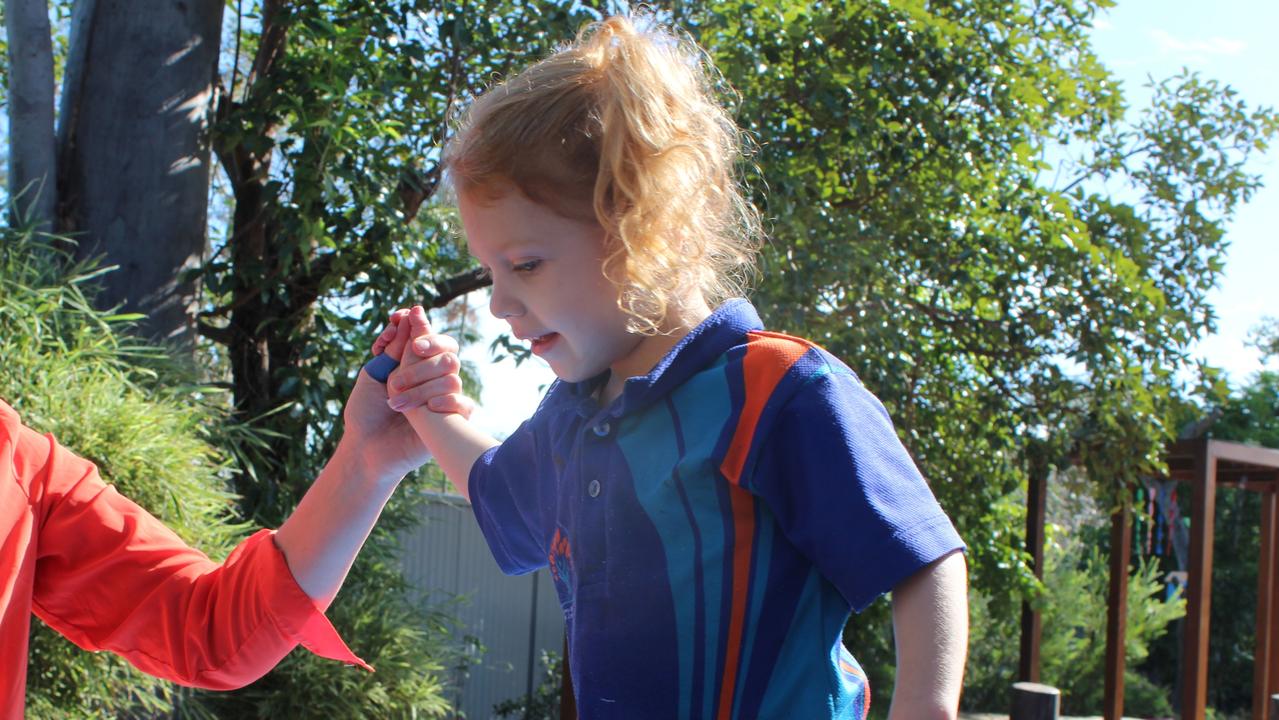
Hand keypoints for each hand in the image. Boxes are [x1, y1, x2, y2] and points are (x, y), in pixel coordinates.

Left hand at [339, 309, 469, 479]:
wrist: (366, 449)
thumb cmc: (367, 413)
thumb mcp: (373, 375)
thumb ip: (393, 349)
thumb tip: (408, 316)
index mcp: (416, 365)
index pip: (432, 338)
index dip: (423, 327)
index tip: (407, 316)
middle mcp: (433, 379)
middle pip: (449, 354)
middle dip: (422, 361)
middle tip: (396, 378)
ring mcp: (444, 399)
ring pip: (452, 377)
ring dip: (421, 388)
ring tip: (396, 404)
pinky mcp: (452, 421)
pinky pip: (464, 404)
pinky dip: (446, 403)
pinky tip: (427, 410)